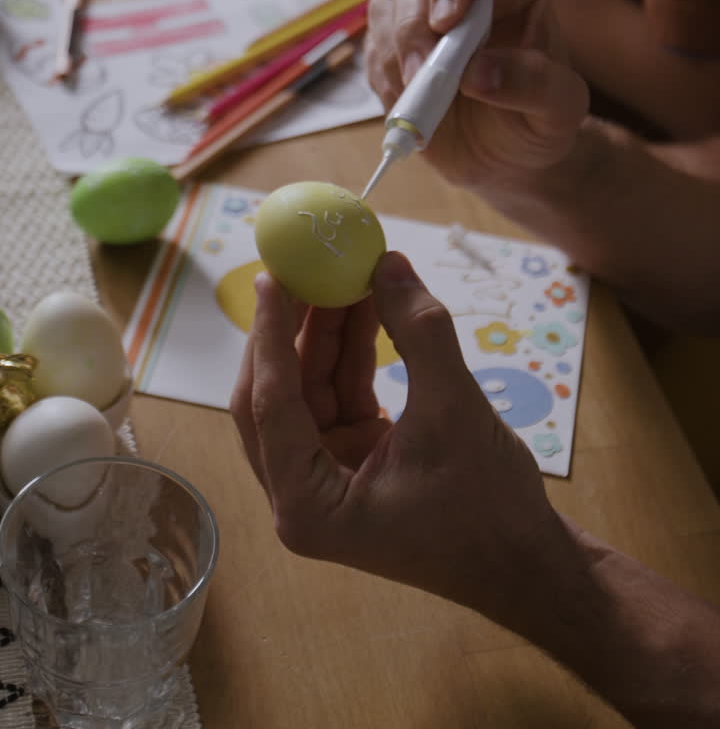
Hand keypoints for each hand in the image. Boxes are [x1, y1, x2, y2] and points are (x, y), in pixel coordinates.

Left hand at [231, 251, 567, 622]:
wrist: (525, 559)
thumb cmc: (490, 506)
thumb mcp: (454, 410)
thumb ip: (419, 333)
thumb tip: (387, 262)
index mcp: (308, 505)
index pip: (270, 405)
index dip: (270, 335)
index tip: (272, 275)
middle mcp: (302, 493)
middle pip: (276, 395)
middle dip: (292, 328)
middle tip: (303, 264)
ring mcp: (326, 475)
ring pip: (308, 387)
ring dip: (326, 330)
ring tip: (344, 270)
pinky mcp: (352, 457)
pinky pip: (340, 392)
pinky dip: (352, 349)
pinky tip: (366, 303)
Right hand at [365, 0, 589, 190]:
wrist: (509, 153)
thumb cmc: (540, 118)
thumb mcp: (561, 108)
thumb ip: (533, 85)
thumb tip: (476, 73)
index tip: (447, 21)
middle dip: (413, 28)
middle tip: (423, 75)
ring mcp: (422, 11)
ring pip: (386, 9)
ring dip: (395, 57)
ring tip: (422, 100)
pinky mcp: (393, 44)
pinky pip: (373, 48)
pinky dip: (386, 80)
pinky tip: (413, 105)